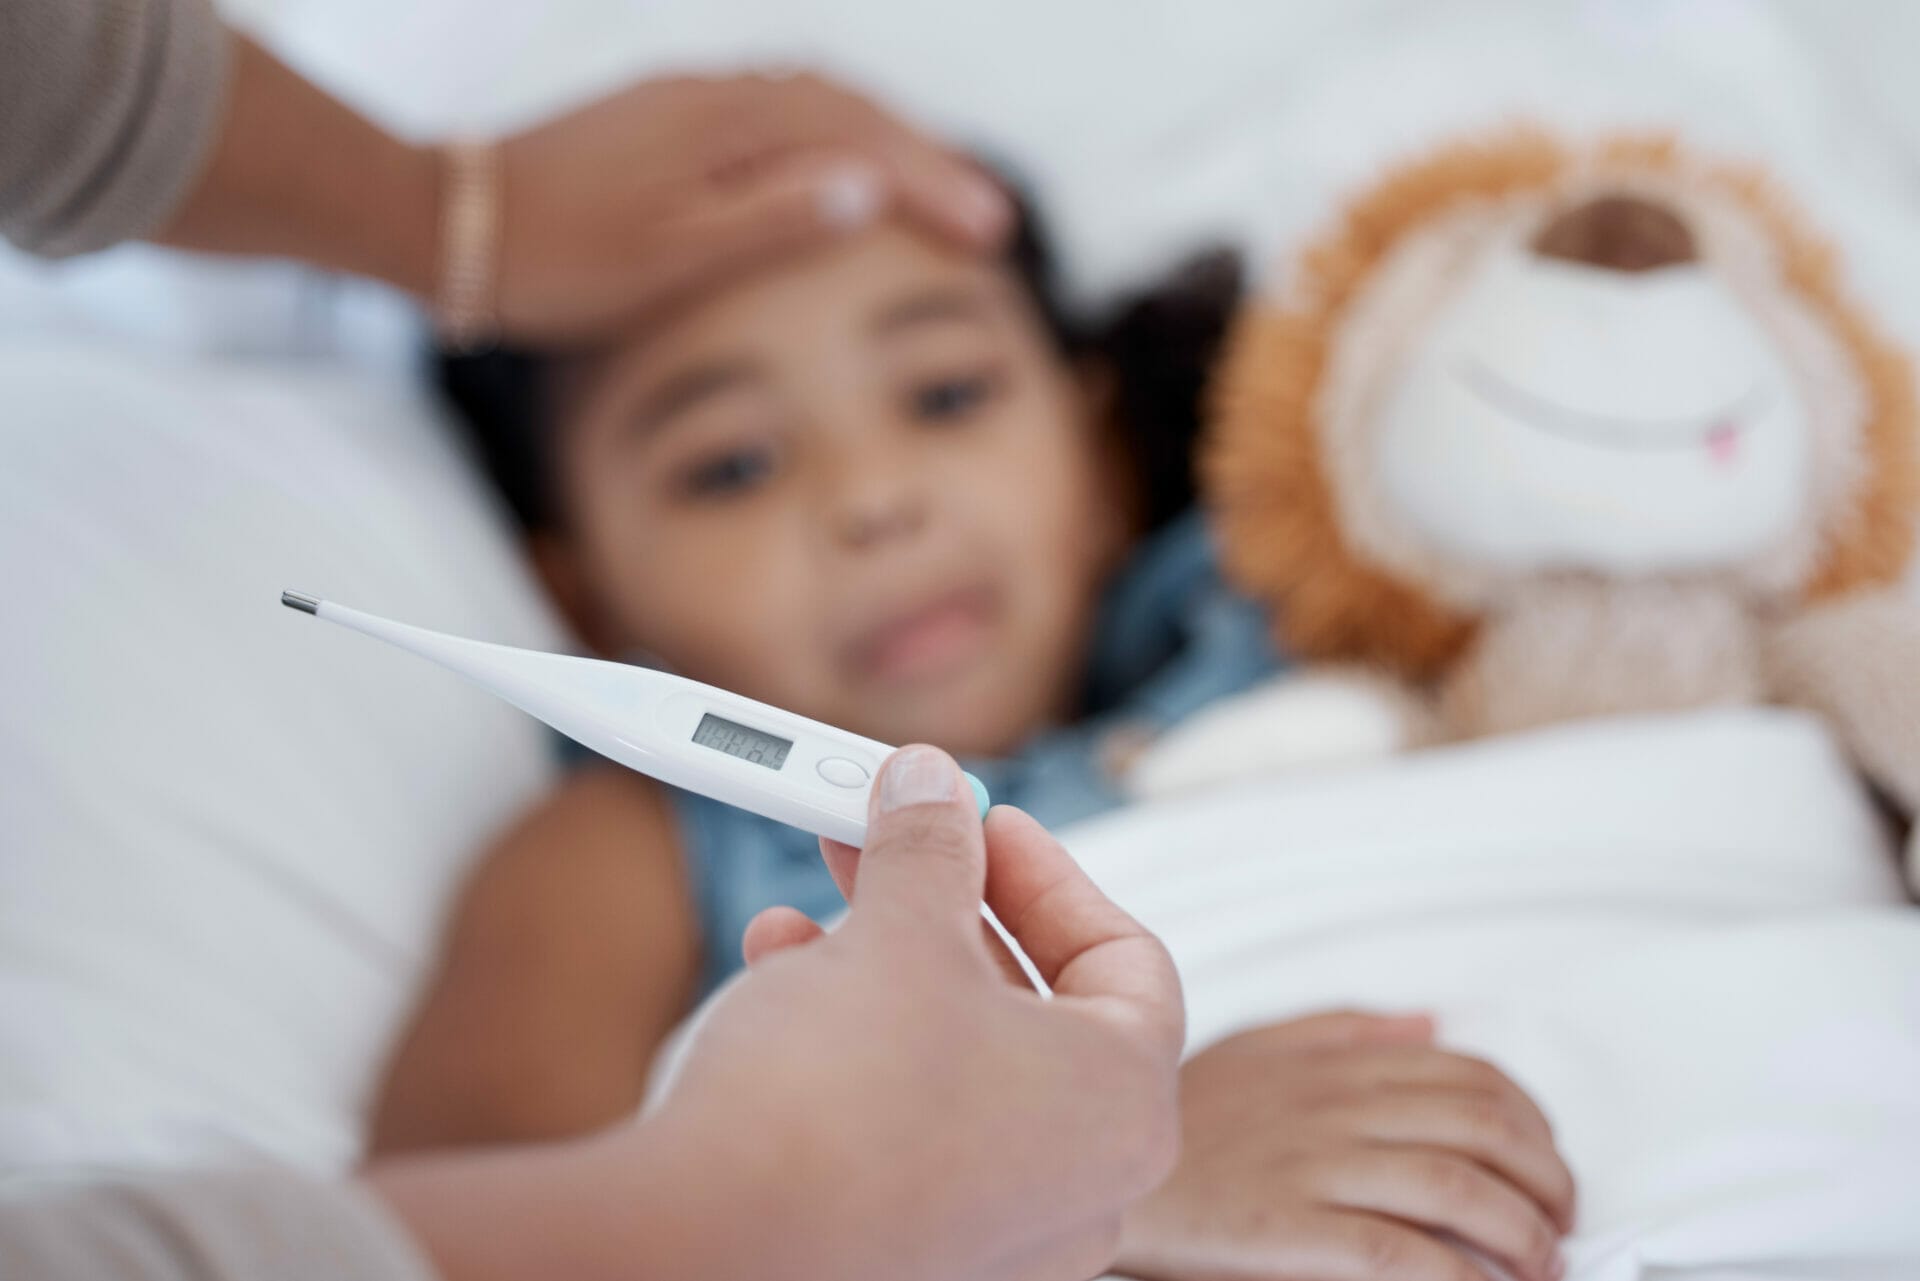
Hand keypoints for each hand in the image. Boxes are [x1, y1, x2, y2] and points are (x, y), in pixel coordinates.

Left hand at [158, 43, 1008, 344]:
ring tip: (930, 190)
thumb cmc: (555, 259)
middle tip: (985, 213)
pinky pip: (772, 109)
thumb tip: (869, 186)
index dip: (936, 181)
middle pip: (849, 104)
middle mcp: (714, 96)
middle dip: (926, 155)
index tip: (994, 230)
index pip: (862, 138)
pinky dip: (829, 136)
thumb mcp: (671, 259)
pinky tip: (833, 173)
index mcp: (728, 127)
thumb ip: (773, 220)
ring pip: (812, 100)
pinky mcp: (660, 117)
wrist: (443, 222)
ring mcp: (684, 100)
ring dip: (882, 138)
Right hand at [371, 745, 1180, 1280]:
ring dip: (885, 971)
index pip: (1125, 960)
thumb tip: (932, 786)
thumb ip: (932, 846)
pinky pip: (905, 1126)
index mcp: (1125, 1106)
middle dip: (946, 910)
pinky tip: (781, 988)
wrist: (711, 1236)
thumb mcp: (899, 930)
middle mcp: (1082, 1186)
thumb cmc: (839, 1101)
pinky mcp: (912, 1252)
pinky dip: (857, 1050)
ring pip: (959, 1064)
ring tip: (809, 917)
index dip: (1050, 874)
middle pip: (1035, 1006)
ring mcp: (999, 1233)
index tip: (985, 822)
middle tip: (893, 843)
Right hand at [1116, 1013, 1575, 1280]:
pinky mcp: (1290, 1224)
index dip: (1535, 1124)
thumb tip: (1430, 1022)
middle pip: (1485, 1126)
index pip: (1474, 1075)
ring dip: (1522, 1234)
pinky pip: (1402, 1251)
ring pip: (1459, 1187)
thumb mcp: (1260, 1044)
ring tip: (1537, 1264)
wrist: (1094, 1156)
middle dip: (1548, 1181)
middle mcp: (1337, 1102)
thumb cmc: (1185, 1117)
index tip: (1548, 1165)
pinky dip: (1462, 1277)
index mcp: (1338, 1060)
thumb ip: (1346, 1028)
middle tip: (1560, 1223)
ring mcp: (1316, 1161)